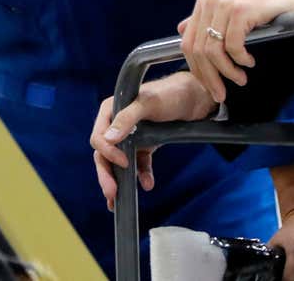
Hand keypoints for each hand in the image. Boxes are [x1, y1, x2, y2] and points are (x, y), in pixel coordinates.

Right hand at [89, 72, 214, 210]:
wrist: (194, 97)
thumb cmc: (170, 94)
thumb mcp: (148, 104)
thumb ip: (127, 118)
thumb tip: (108, 139)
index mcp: (111, 110)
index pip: (99, 137)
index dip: (107, 152)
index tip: (123, 162)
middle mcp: (117, 124)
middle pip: (104, 153)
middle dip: (106, 174)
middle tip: (111, 193)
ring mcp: (130, 136)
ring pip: (118, 162)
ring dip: (119, 180)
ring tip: (119, 200)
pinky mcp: (144, 144)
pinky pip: (139, 164)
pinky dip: (141, 175)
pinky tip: (148, 184)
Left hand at [178, 0, 293, 102]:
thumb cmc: (260, 4)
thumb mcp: (228, 9)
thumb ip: (206, 20)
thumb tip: (181, 31)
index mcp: (203, 3)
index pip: (188, 43)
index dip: (196, 70)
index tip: (208, 86)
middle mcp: (210, 3)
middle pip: (199, 50)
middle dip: (209, 77)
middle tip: (221, 94)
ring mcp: (225, 6)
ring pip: (214, 51)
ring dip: (227, 71)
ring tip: (240, 79)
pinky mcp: (241, 11)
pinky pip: (233, 46)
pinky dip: (240, 59)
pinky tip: (249, 62)